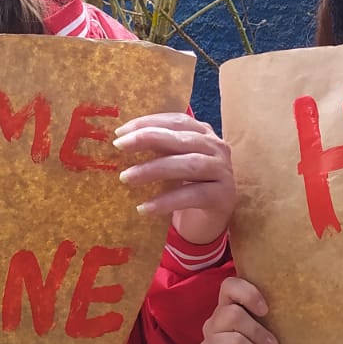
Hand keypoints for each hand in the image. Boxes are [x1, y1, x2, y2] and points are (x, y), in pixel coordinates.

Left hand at [114, 113, 233, 244]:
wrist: (207, 222)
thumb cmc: (185, 188)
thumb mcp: (172, 163)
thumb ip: (157, 149)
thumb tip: (120, 142)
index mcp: (204, 134)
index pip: (176, 121)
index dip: (148, 123)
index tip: (120, 132)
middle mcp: (217, 148)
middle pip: (182, 139)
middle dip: (148, 139)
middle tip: (119, 146)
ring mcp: (223, 172)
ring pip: (188, 165)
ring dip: (154, 169)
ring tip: (126, 177)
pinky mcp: (223, 197)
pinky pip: (192, 195)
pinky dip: (167, 201)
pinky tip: (144, 208)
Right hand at [196, 277, 277, 343]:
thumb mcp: (266, 337)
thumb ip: (269, 320)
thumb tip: (291, 305)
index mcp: (227, 311)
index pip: (229, 286)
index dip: (248, 294)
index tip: (266, 311)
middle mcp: (212, 326)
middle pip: (232, 315)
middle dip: (258, 332)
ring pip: (234, 340)